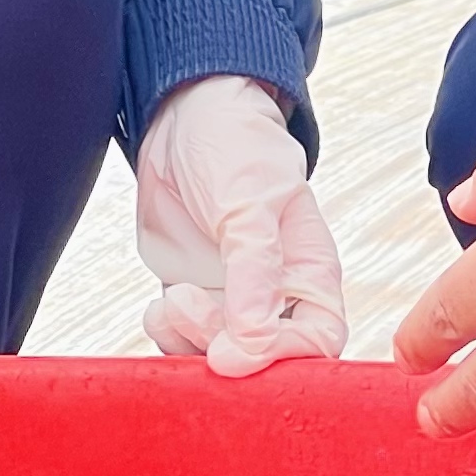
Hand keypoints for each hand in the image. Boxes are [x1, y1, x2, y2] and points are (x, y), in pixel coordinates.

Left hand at [136, 76, 348, 374]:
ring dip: (190, 343)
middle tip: (188, 313)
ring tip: (170, 300)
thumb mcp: (249, 203)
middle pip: (266, 357)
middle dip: (227, 351)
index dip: (284, 357)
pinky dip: (167, 335)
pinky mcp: (192, 296)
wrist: (182, 117)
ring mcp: (231, 297)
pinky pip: (184, 340)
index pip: (319, 339)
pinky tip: (157, 305)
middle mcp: (275, 292)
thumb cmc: (235, 146)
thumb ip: (255, 274)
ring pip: (220, 354)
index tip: (235, 351)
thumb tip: (253, 344)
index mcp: (309, 270)